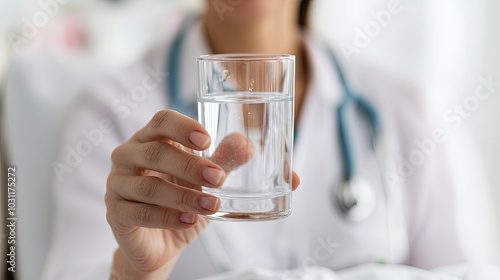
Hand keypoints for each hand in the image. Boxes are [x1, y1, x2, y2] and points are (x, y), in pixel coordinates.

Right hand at [105, 110, 299, 278]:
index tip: (207, 140)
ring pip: (148, 186)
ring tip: (211, 205)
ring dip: (183, 196)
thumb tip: (247, 145)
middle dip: (190, 165)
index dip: (182, 127)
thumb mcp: (204, 182)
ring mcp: (117, 184)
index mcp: (150, 140)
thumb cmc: (180, 202)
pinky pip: (138, 213)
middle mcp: (129, 156)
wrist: (158, 243)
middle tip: (218, 178)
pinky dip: (166, 217)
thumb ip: (222, 161)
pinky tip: (189, 221)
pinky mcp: (115, 213)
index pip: (161, 121)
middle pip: (155, 152)